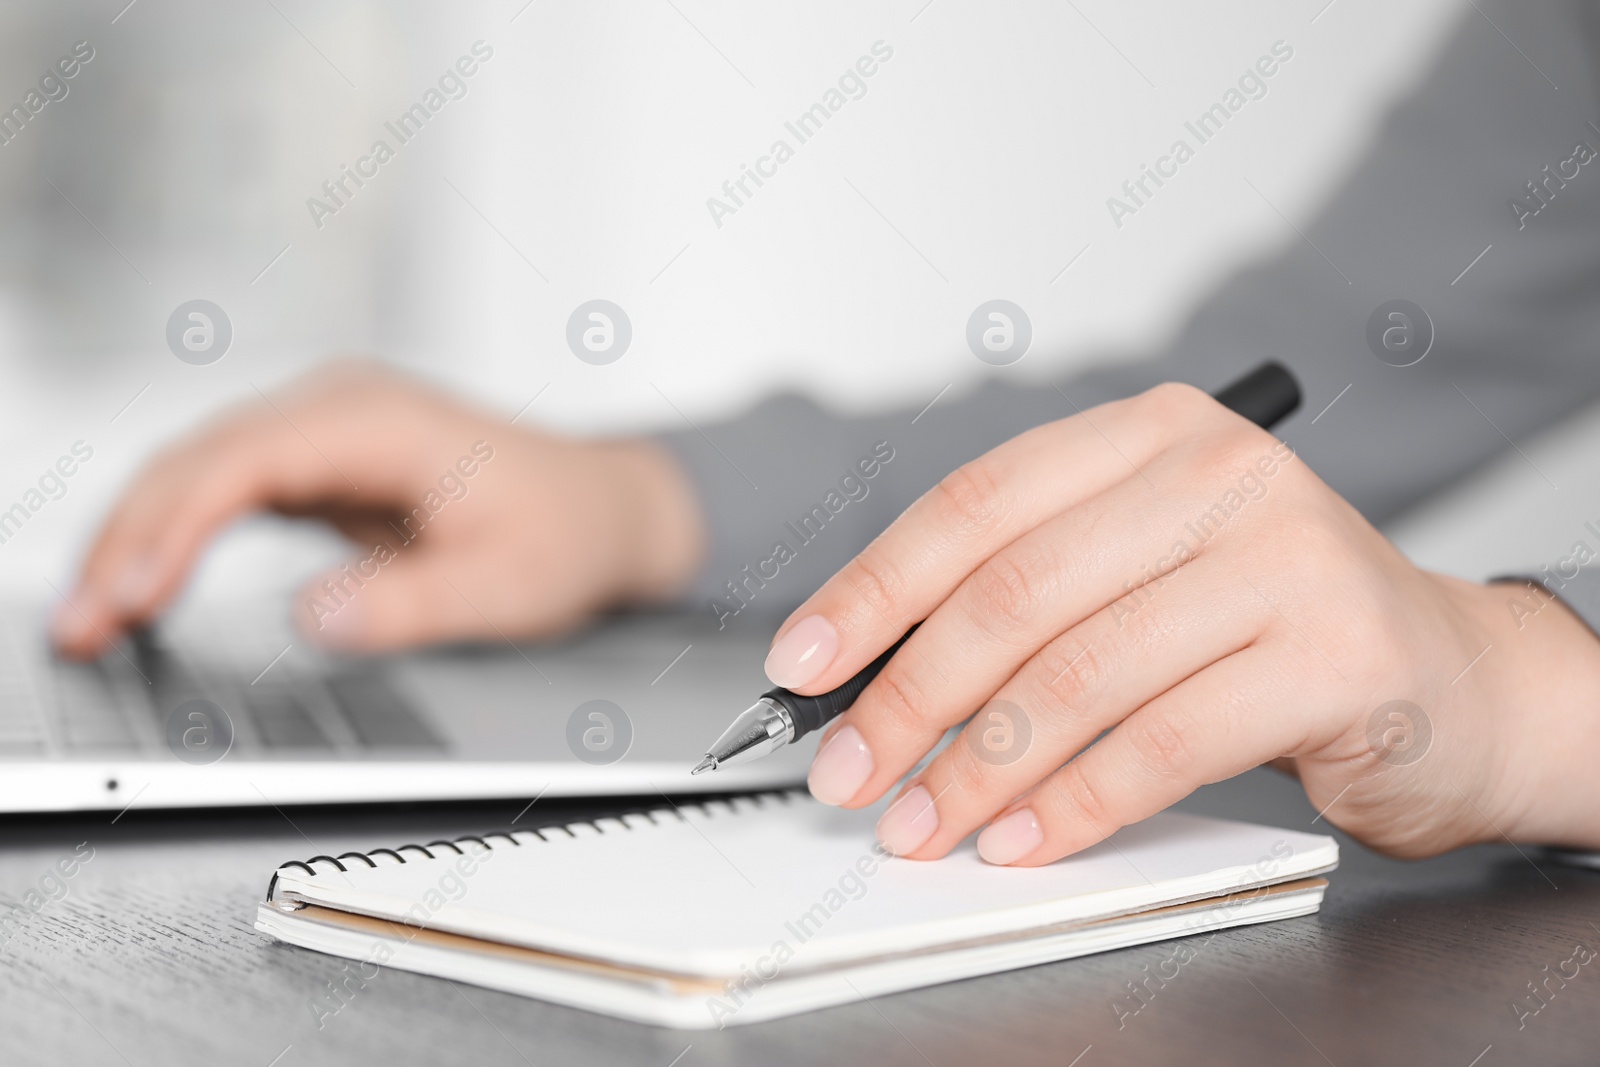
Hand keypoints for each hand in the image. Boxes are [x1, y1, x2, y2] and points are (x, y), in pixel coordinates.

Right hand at [51, 361, 704, 657]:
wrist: (602, 510)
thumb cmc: (564, 536)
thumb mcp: (508, 586)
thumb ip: (414, 604)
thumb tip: (312, 619)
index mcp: (379, 421)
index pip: (247, 460)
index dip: (175, 525)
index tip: (130, 593)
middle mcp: (339, 409)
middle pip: (200, 459)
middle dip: (128, 539)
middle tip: (79, 627)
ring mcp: (325, 430)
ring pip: (198, 471)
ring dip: (136, 538)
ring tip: (86, 619)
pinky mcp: (320, 462)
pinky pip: (224, 491)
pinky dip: (174, 537)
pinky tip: (138, 587)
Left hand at [767, 383, 1599, 863]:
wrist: (1449, 677)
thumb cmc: (1268, 626)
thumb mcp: (1142, 573)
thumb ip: (1029, 600)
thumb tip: (873, 678)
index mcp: (1151, 432)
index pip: (976, 503)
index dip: (873, 590)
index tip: (803, 665)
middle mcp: (1218, 471)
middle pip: (1014, 591)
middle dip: (908, 697)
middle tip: (848, 771)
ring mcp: (1286, 555)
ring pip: (1080, 672)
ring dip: (977, 766)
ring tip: (920, 823)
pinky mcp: (1335, 654)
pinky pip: (1162, 741)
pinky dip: (1074, 803)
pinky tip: (1021, 839)